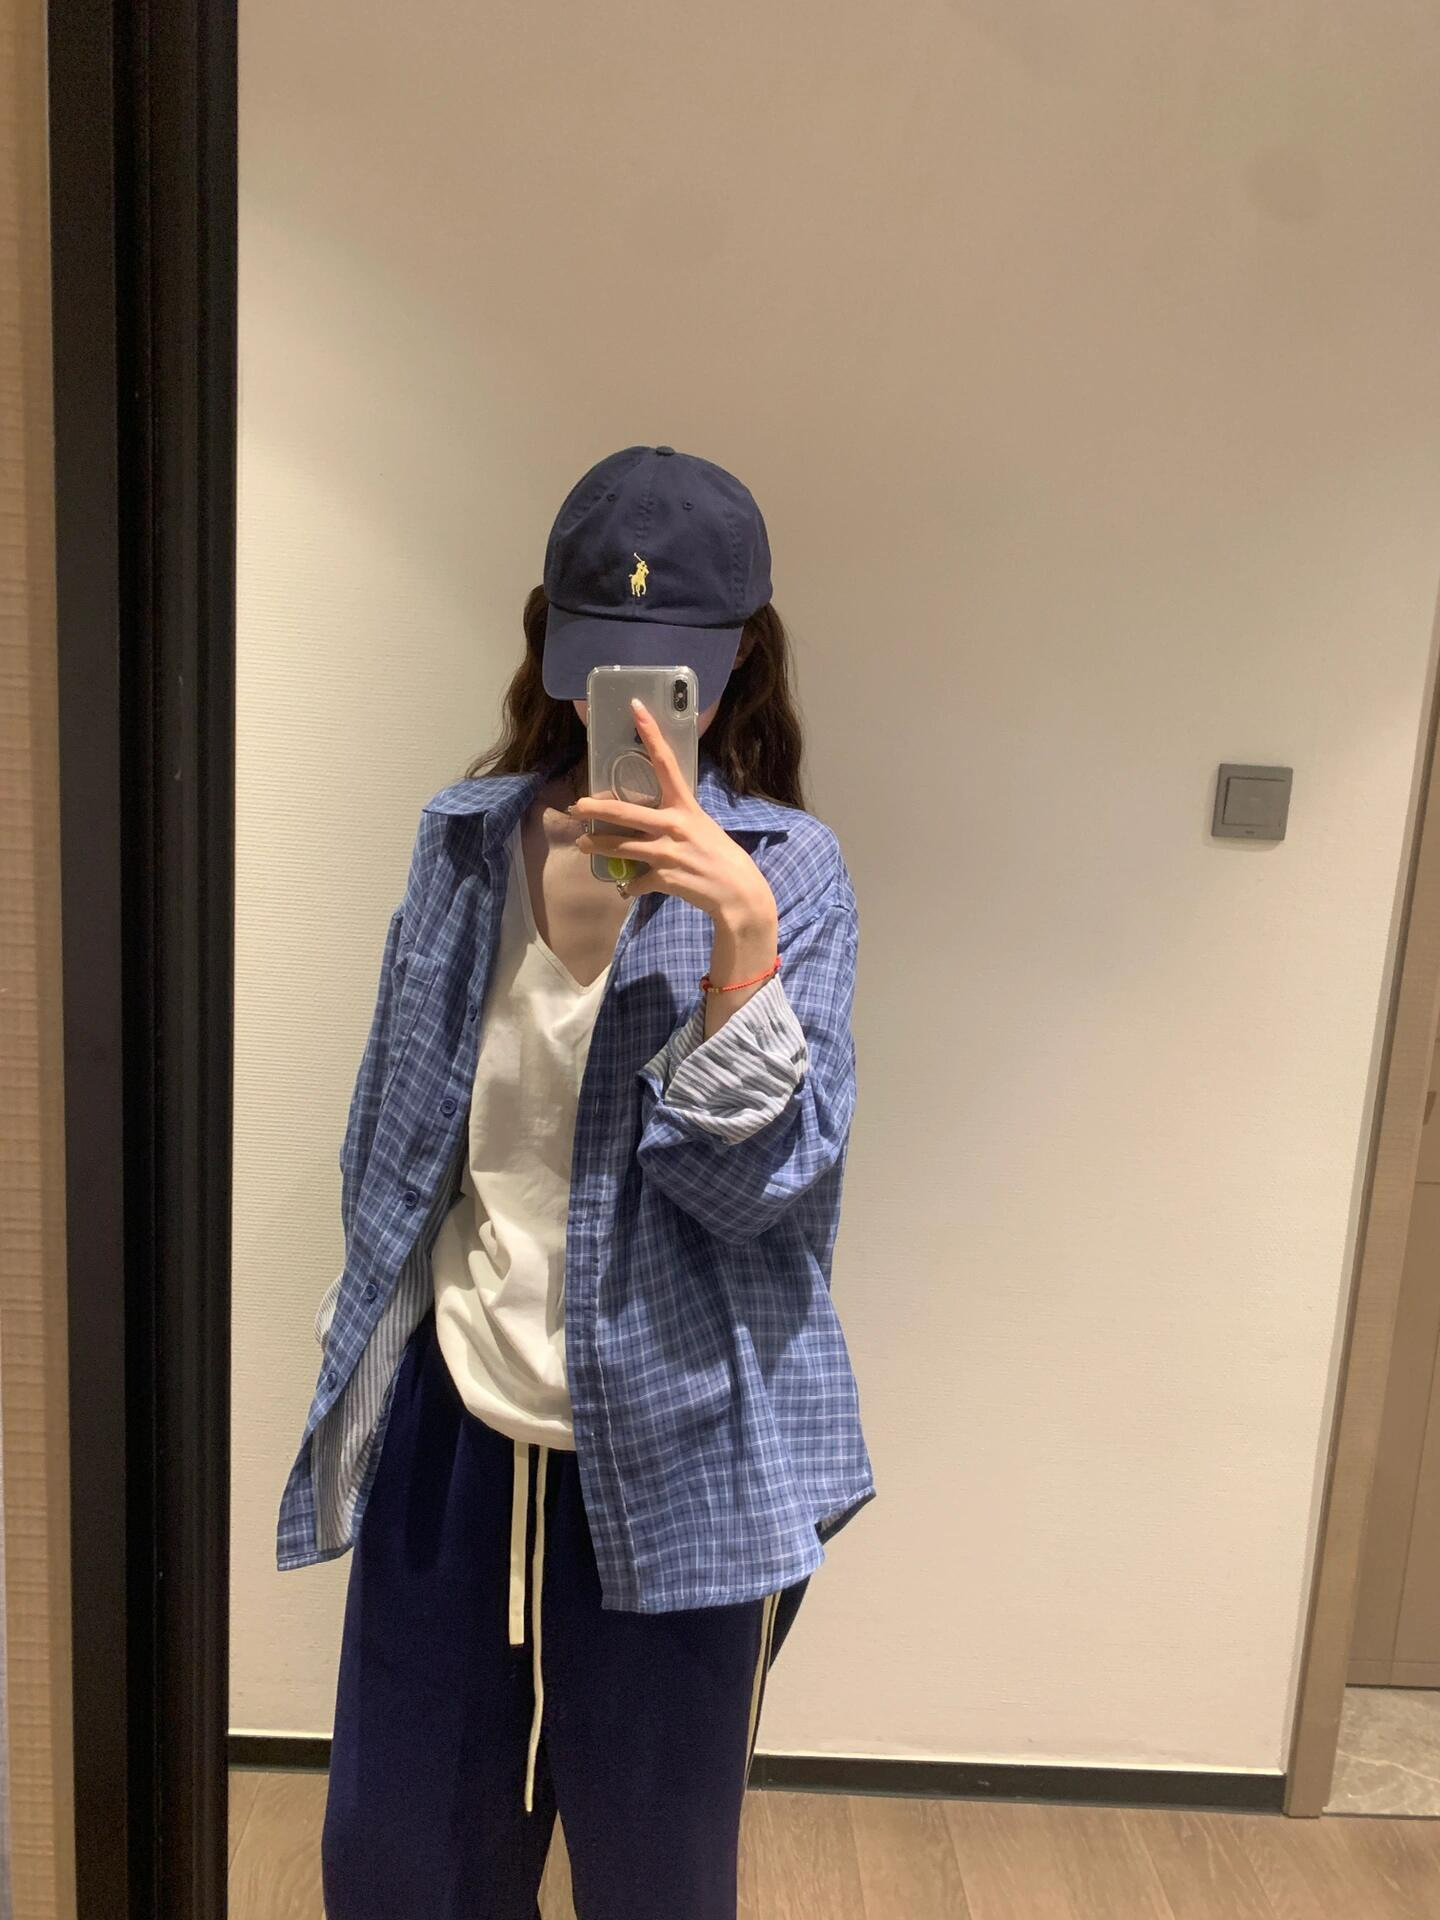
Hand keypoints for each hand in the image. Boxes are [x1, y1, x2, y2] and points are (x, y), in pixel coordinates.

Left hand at [571, 699, 777, 941]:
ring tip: (583, 844)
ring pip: (619, 847)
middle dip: (594, 809)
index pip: (665, 762)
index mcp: (685, 805)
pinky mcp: (663, 878)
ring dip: (597, 846)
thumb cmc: (719, 854)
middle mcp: (673, 824)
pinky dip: (629, 886)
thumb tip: (648, 817)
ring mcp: (667, 852)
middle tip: (575, 807)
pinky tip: (627, 887)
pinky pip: (635, 882)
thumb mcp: (700, 826)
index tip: (635, 707)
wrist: (737, 891)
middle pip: (623, 811)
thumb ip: (674, 819)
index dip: (650, 733)